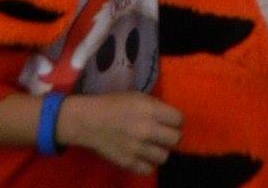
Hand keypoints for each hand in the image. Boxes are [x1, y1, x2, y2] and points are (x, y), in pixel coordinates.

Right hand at [59, 92, 182, 175]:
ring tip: (152, 146)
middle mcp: (146, 129)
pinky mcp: (128, 163)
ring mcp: (138, 148)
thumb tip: (170, 118)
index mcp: (149, 109)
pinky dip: (148, 163)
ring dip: (160, 151)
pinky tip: (143, 156)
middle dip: (172, 136)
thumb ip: (155, 107)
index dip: (176, 120)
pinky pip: (149, 169)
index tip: (171, 122)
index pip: (178, 119)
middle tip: (164, 135)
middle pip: (175, 139)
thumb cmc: (113, 104)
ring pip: (164, 156)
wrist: (89, 121)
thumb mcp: (137, 97)